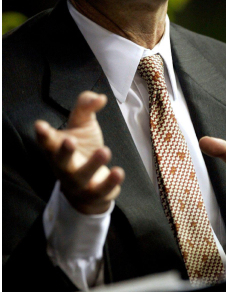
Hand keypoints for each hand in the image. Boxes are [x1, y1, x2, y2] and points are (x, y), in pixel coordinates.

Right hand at [34, 91, 124, 214]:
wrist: (88, 186)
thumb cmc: (83, 148)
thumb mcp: (83, 126)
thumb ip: (86, 108)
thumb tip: (99, 97)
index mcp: (57, 150)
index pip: (47, 142)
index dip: (43, 135)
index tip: (40, 125)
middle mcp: (64, 167)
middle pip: (60, 161)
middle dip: (64, 151)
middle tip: (69, 140)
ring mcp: (79, 183)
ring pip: (82, 176)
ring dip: (92, 165)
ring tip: (105, 151)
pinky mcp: (95, 193)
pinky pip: (102, 190)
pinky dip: (110, 183)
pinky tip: (118, 172)